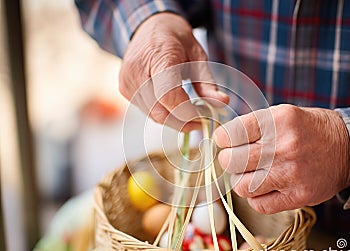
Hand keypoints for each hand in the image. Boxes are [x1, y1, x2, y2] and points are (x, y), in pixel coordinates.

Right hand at [119, 13, 228, 130]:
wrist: (149, 27)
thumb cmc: (175, 39)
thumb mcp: (197, 55)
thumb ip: (207, 83)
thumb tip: (222, 103)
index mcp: (158, 56)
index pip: (169, 95)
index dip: (187, 113)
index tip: (204, 118)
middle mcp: (137, 70)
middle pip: (160, 111)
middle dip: (183, 122)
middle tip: (201, 121)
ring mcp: (127, 81)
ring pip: (153, 114)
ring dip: (173, 119)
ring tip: (190, 112)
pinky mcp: (124, 89)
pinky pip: (146, 110)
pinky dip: (163, 112)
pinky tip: (174, 105)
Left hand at [213, 104, 349, 213]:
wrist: (348, 147)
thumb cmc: (308, 129)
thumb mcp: (282, 114)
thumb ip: (252, 126)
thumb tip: (221, 140)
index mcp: (276, 121)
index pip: (231, 134)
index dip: (223, 139)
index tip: (227, 141)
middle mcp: (283, 147)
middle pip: (231, 161)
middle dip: (229, 160)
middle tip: (237, 158)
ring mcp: (290, 174)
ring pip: (241, 186)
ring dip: (241, 181)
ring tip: (252, 174)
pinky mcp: (298, 196)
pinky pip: (259, 205)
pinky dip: (255, 198)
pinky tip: (264, 188)